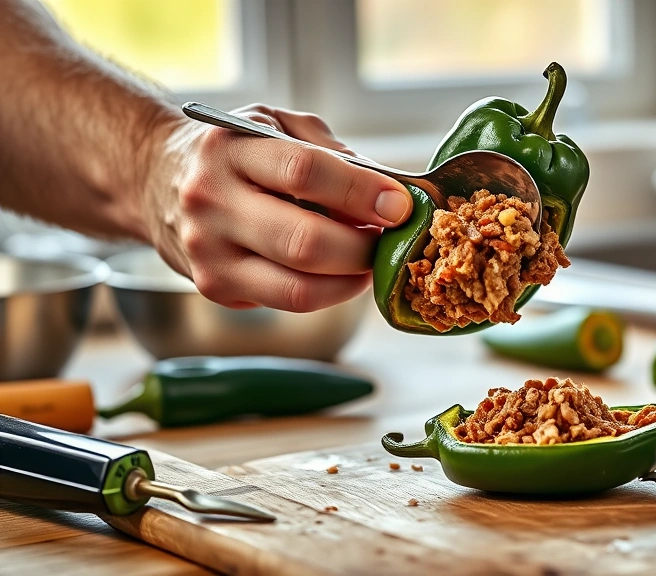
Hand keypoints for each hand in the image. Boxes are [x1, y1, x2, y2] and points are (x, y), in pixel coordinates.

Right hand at [141, 104, 412, 311]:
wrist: (156, 179)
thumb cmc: (235, 151)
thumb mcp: (276, 124)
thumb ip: (332, 151)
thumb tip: (387, 191)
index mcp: (229, 150)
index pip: (304, 172)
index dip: (360, 191)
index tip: (399, 204)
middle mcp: (211, 202)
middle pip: (304, 242)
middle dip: (362, 247)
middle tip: (391, 238)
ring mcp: (208, 253)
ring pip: (298, 288)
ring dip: (351, 279)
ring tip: (370, 259)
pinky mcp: (215, 288)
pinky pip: (289, 303)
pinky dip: (329, 293)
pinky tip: (342, 274)